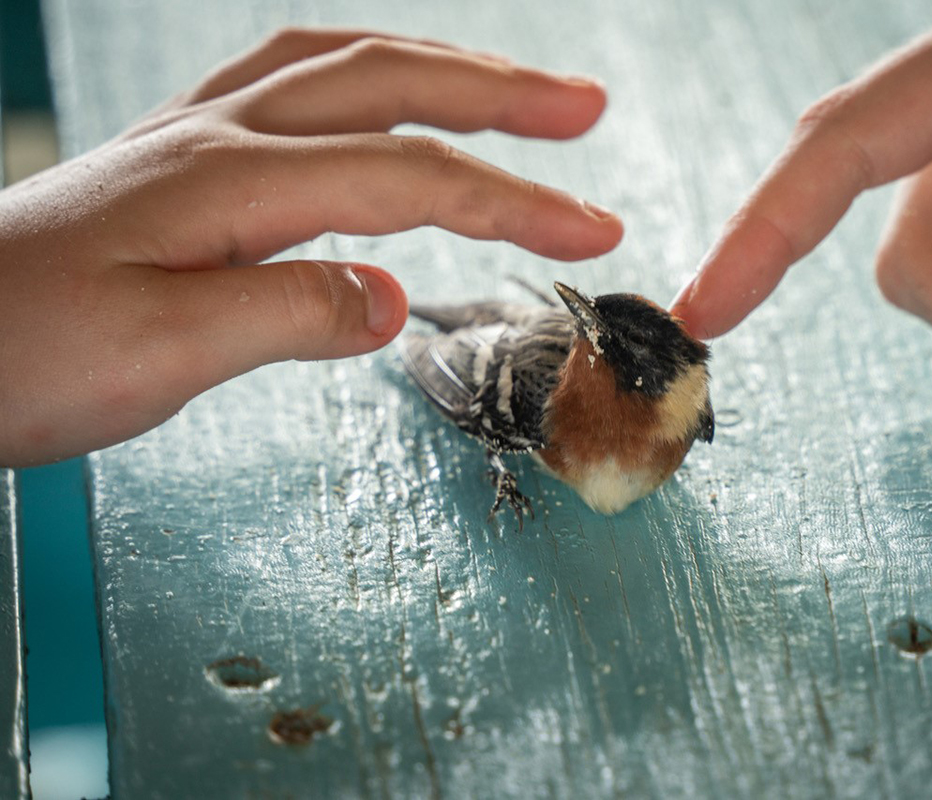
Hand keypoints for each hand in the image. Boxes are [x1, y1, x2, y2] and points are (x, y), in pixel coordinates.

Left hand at [0, 28, 622, 465]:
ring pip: (342, 65)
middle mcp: (218, 135)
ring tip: (512, 87)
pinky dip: (364, 74)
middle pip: (390, 83)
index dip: (515, 201)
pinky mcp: (180, 157)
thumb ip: (287, 314)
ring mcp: (196, 135)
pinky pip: (291, 80)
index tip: (593, 229)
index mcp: (228, 181)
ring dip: (440, 66)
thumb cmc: (21, 354)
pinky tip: (381, 92)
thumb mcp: (159, 354)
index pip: (409, 178)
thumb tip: (392, 301)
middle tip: (585, 108)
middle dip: (502, 95)